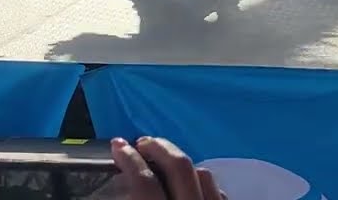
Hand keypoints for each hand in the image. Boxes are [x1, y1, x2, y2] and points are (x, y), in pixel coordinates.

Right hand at [110, 137, 225, 199]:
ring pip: (203, 174)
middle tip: (141, 143)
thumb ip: (132, 199)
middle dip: (158, 148)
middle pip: (180, 167)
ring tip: (164, 161)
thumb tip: (122, 182)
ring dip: (182, 162)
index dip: (129, 160)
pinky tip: (189, 184)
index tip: (118, 145)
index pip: (145, 182)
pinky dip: (202, 183)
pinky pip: (219, 192)